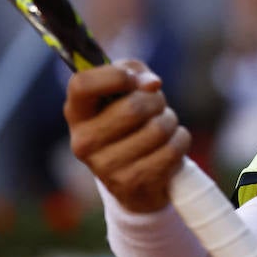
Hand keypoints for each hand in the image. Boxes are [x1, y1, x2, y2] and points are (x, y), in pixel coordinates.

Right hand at [65, 60, 190, 212]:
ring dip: (169, 121)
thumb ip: (133, 72)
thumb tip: (152, 84)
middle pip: (134, 107)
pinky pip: (173, 149)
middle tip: (156, 106)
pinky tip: (168, 145)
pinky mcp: (131, 184)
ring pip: (158, 128)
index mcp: (77, 113)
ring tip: (161, 127)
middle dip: (156, 100)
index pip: (82, 84)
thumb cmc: (129, 121)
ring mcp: (106, 167)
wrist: (135, 178)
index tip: (134, 79)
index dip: (115, 75)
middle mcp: (84, 142)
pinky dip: (180, 140)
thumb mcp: (125, 90)